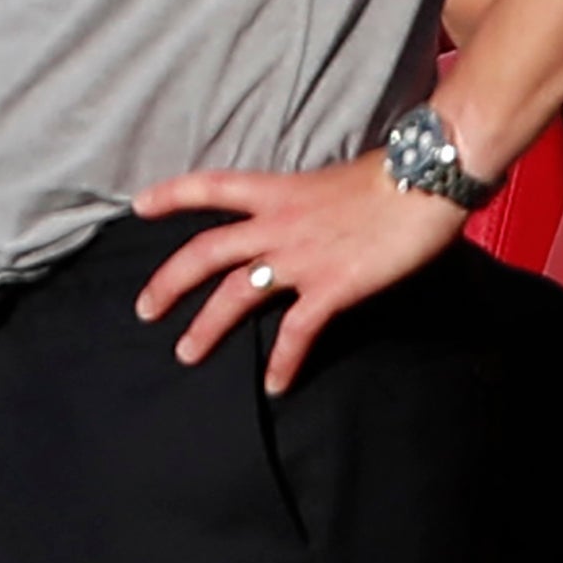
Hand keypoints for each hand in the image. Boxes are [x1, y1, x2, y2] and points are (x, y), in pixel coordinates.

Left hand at [130, 151, 464, 392]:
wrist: (424, 181)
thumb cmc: (388, 177)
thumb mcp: (328, 181)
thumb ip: (302, 203)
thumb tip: (299, 219)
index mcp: (276, 191)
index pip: (209, 186)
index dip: (171, 194)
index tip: (138, 206)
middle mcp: (277, 223)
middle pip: (205, 252)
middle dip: (168, 282)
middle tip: (144, 310)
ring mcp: (301, 257)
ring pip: (235, 294)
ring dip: (206, 327)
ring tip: (185, 353)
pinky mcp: (331, 287)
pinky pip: (297, 331)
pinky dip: (283, 361)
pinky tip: (274, 385)